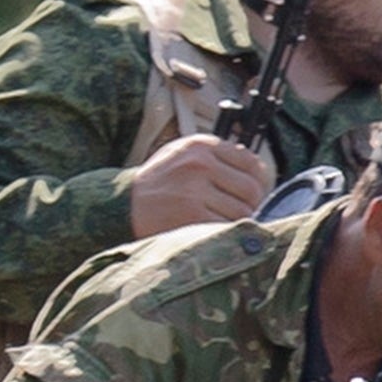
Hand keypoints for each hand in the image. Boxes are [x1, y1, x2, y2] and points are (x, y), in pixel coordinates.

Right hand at [125, 131, 268, 238]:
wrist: (124, 205)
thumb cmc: (159, 182)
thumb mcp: (183, 154)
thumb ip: (217, 156)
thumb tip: (257, 170)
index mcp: (201, 146)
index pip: (250, 161)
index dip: (258, 180)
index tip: (252, 192)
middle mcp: (199, 165)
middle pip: (252, 189)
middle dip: (252, 205)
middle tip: (242, 213)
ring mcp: (195, 191)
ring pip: (243, 212)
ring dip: (239, 223)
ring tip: (225, 224)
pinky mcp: (190, 217)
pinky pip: (226, 228)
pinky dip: (226, 235)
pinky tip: (215, 233)